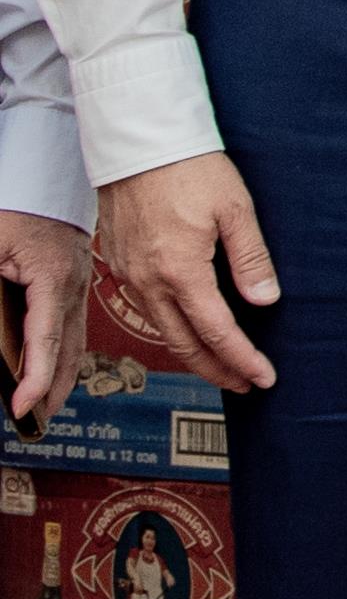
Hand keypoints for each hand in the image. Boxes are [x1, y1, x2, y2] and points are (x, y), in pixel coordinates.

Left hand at [2, 212, 87, 424]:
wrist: (45, 174)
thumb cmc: (17, 203)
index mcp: (53, 278)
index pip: (44, 341)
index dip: (35, 380)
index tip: (19, 410)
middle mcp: (72, 288)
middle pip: (69, 351)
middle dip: (54, 390)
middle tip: (34, 423)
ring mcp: (77, 287)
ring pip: (75, 343)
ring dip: (62, 377)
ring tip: (44, 406)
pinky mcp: (72, 285)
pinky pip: (71, 328)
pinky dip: (63, 355)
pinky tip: (54, 367)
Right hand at [95, 154, 277, 392]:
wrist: (139, 143)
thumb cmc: (192, 169)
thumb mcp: (236, 210)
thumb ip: (251, 259)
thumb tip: (266, 302)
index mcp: (180, 272)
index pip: (217, 332)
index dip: (243, 359)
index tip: (265, 378)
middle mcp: (149, 281)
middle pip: (185, 343)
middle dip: (217, 370)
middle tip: (245, 385)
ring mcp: (130, 275)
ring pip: (163, 331)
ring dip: (194, 353)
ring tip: (223, 366)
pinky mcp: (122, 263)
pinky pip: (147, 310)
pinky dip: (172, 329)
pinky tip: (190, 330)